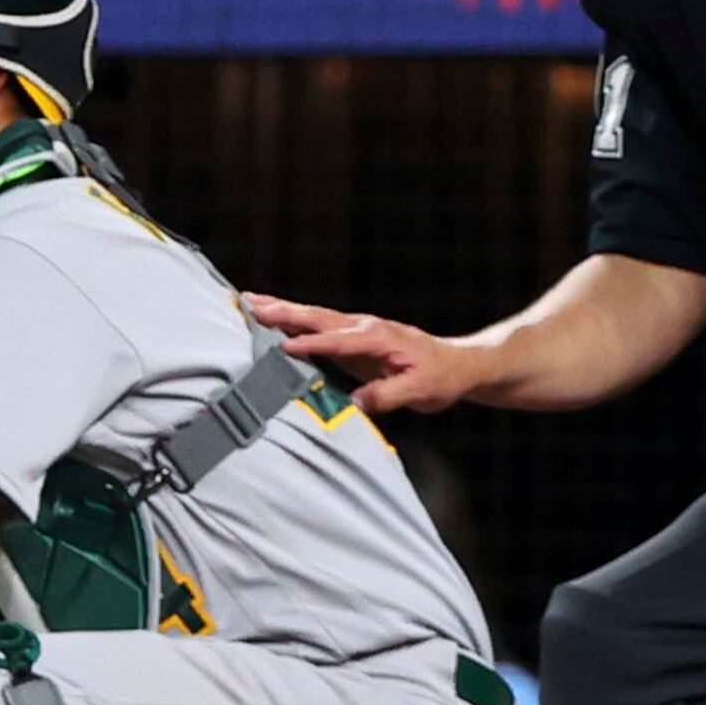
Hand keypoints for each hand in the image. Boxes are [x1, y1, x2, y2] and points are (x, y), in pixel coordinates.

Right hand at [244, 293, 479, 413]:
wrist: (457, 364)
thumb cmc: (442, 377)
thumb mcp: (423, 391)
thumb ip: (389, 395)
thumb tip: (356, 402)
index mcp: (379, 338)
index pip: (339, 341)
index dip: (312, 345)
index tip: (285, 348)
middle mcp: (364, 327)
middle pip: (317, 317)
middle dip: (283, 311)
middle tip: (250, 305)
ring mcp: (356, 329)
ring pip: (313, 315)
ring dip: (280, 308)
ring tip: (248, 301)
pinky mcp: (350, 337)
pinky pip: (315, 324)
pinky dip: (290, 317)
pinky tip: (270, 316)